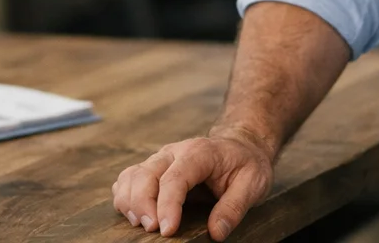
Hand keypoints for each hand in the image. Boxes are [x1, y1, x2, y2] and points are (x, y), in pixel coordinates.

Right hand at [112, 129, 273, 238]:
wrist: (241, 145)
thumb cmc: (246, 164)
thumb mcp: (253, 183)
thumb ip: (234, 207)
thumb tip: (216, 233)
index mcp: (199, 152)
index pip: (175, 178)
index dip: (167, 205)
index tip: (167, 231)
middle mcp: (174, 152)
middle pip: (145, 175)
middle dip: (143, 205)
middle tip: (153, 231)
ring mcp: (161, 159)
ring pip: (132, 176)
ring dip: (130, 202)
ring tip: (142, 224)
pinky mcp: (153, 168)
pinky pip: (128, 178)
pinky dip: (125, 196)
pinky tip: (134, 214)